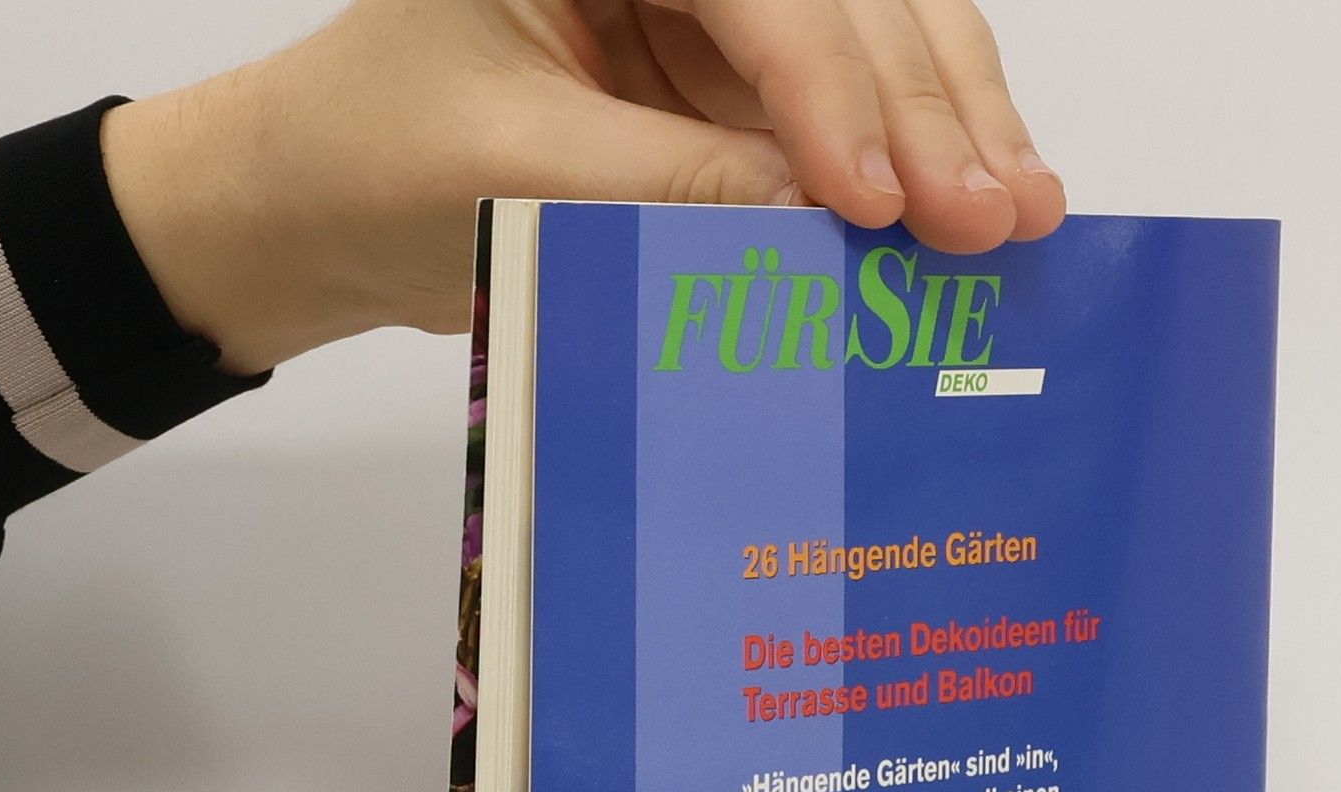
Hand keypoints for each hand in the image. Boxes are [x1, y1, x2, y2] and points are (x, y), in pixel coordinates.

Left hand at [103, 0, 1064, 375]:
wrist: (317, 215)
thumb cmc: (372, 164)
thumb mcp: (509, 170)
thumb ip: (665, 186)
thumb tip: (821, 223)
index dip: (834, 91)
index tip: (887, 203)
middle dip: (928, 108)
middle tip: (1001, 212)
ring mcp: (709, 16)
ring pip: (870, 45)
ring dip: (950, 128)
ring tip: (1023, 213)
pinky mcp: (725, 88)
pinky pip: (835, 120)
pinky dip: (906, 169)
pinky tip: (972, 208)